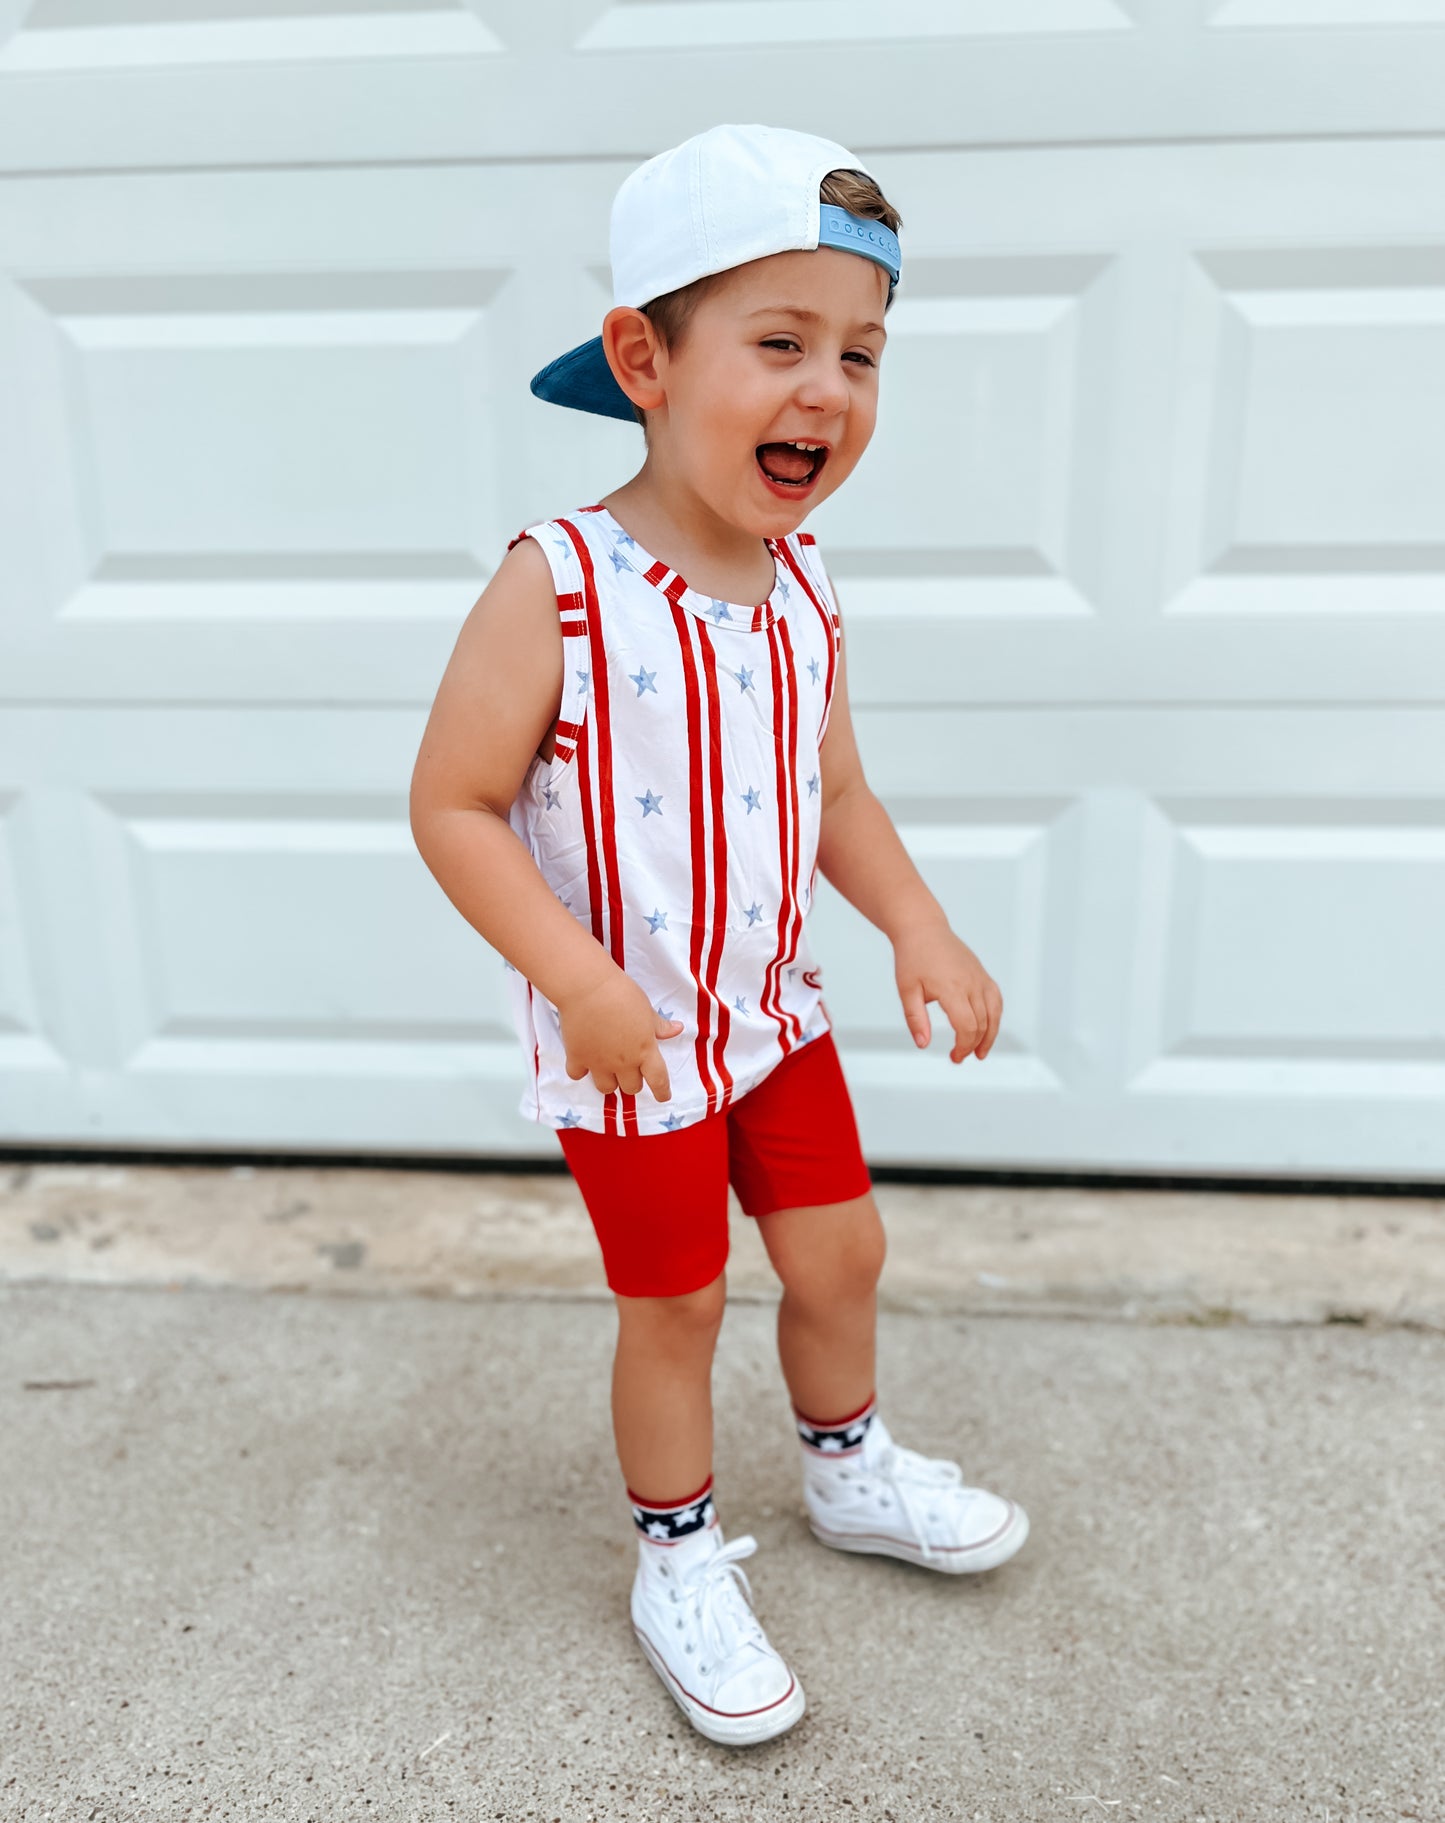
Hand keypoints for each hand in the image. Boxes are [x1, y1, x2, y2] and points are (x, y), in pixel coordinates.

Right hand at [558, 969, 683, 1100]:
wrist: (588, 988)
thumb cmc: (622, 993)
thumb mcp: (647, 1009)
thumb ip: (660, 1026)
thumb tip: (677, 1030)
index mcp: (645, 1050)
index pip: (658, 1080)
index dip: (662, 1091)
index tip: (663, 1096)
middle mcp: (623, 1062)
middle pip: (631, 1088)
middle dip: (633, 1081)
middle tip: (629, 1068)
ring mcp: (599, 1063)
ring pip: (606, 1088)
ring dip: (609, 1082)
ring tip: (607, 1068)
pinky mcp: (577, 1057)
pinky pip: (577, 1075)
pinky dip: (580, 1071)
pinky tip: (583, 1060)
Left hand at [893, 918, 1002, 1062]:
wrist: (923, 929)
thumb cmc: (912, 958)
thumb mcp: (906, 990)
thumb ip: (915, 1018)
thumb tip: (923, 1044)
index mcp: (952, 987)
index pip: (967, 1026)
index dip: (963, 1046)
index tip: (953, 1057)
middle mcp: (971, 982)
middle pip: (982, 1023)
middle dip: (973, 1045)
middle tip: (959, 1057)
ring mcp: (980, 977)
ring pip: (994, 1013)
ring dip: (990, 1036)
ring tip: (980, 1053)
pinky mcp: (982, 974)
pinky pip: (996, 1000)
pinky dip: (995, 1017)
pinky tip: (987, 1029)